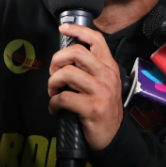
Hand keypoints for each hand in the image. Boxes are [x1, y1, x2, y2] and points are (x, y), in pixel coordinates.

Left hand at [47, 25, 122, 150]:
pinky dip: (53, 102)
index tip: (63, 29)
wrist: (112, 137)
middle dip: (57, 60)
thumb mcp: (104, 84)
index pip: (96, 40)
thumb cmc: (103, 108)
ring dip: (53, 83)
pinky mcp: (92, 107)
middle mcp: (107, 76)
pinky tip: (55, 108)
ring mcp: (101, 91)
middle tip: (54, 72)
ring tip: (53, 92)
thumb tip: (66, 57)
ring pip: (67, 73)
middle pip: (77, 52)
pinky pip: (63, 97)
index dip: (77, 30)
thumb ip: (91, 69)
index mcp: (109, 67)